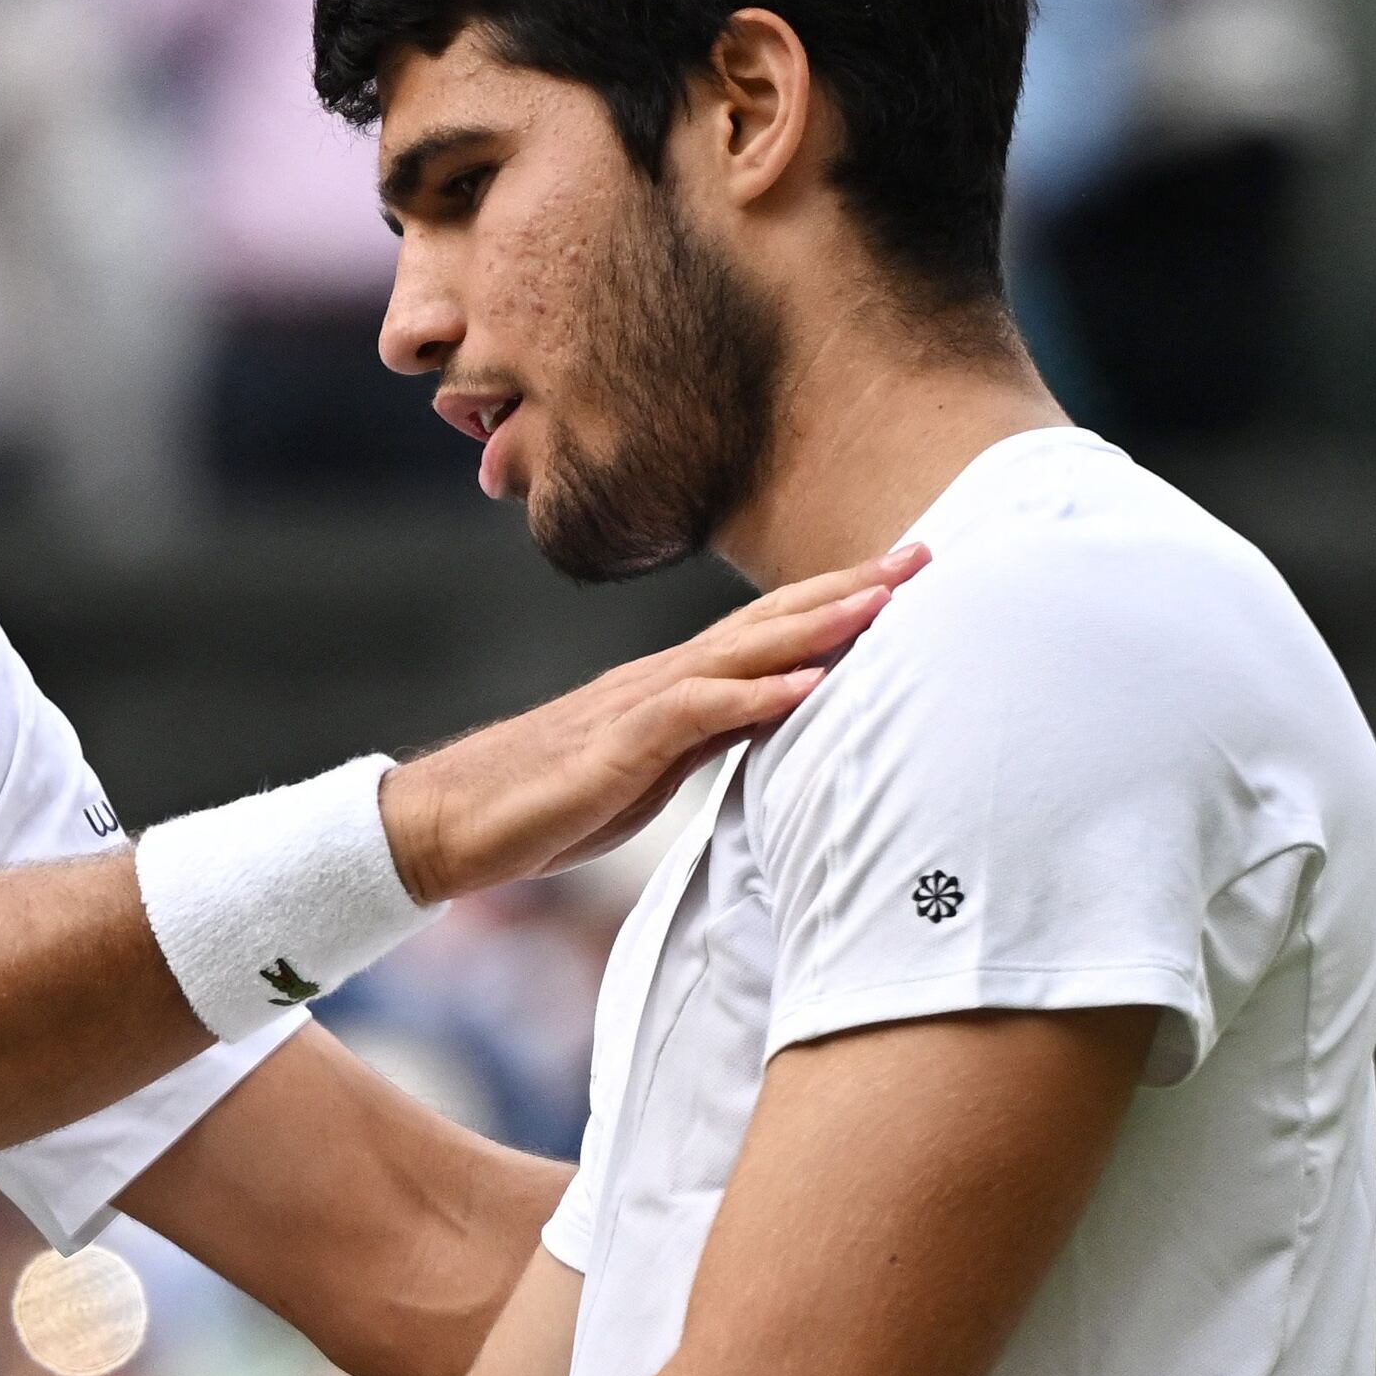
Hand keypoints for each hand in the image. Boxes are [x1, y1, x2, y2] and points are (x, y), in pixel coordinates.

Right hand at [379, 548, 923, 899]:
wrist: (451, 820)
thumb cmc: (549, 800)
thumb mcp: (651, 767)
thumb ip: (710, 736)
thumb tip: (773, 719)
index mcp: (673, 685)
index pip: (769, 629)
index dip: (837, 598)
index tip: (905, 575)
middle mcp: (661, 679)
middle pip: (769, 621)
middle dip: (849, 588)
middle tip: (924, 555)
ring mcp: (637, 707)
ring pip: (739, 653)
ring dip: (814, 626)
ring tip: (882, 603)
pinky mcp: (617, 750)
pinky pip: (694, 715)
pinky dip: (754, 698)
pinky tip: (804, 688)